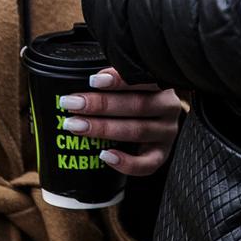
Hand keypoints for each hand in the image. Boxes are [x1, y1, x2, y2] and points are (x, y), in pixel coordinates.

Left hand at [55, 67, 182, 176]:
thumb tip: (82, 76)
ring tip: (76, 126)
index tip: (92, 81)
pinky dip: (126, 162)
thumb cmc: (134, 96)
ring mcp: (166, 132)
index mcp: (161, 83)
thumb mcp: (129, 82)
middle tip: (72, 104)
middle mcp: (168, 107)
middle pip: (137, 105)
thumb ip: (112, 78)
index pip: (143, 79)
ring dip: (104, 129)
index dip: (118, 80)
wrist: (153, 120)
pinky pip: (147, 164)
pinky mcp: (162, 154)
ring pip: (137, 131)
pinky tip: (105, 155)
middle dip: (100, 105)